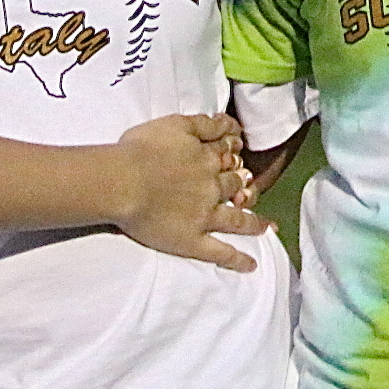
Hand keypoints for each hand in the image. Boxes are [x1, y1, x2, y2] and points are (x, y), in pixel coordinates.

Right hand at [108, 114, 266, 271]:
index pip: (227, 156)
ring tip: (266, 228)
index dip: (233, 155)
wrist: (123, 181)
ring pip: (238, 219)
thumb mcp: (175, 123)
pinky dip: (237, 260)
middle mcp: (212, 187)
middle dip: (244, 185)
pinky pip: (220, 252)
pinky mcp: (193, 240)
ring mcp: (206, 216)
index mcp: (206, 159)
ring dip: (254, 223)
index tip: (237, 156)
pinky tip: (250, 265)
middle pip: (235, 185)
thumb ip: (203, 123)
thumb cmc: (140, 150)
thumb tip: (226, 123)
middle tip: (250, 189)